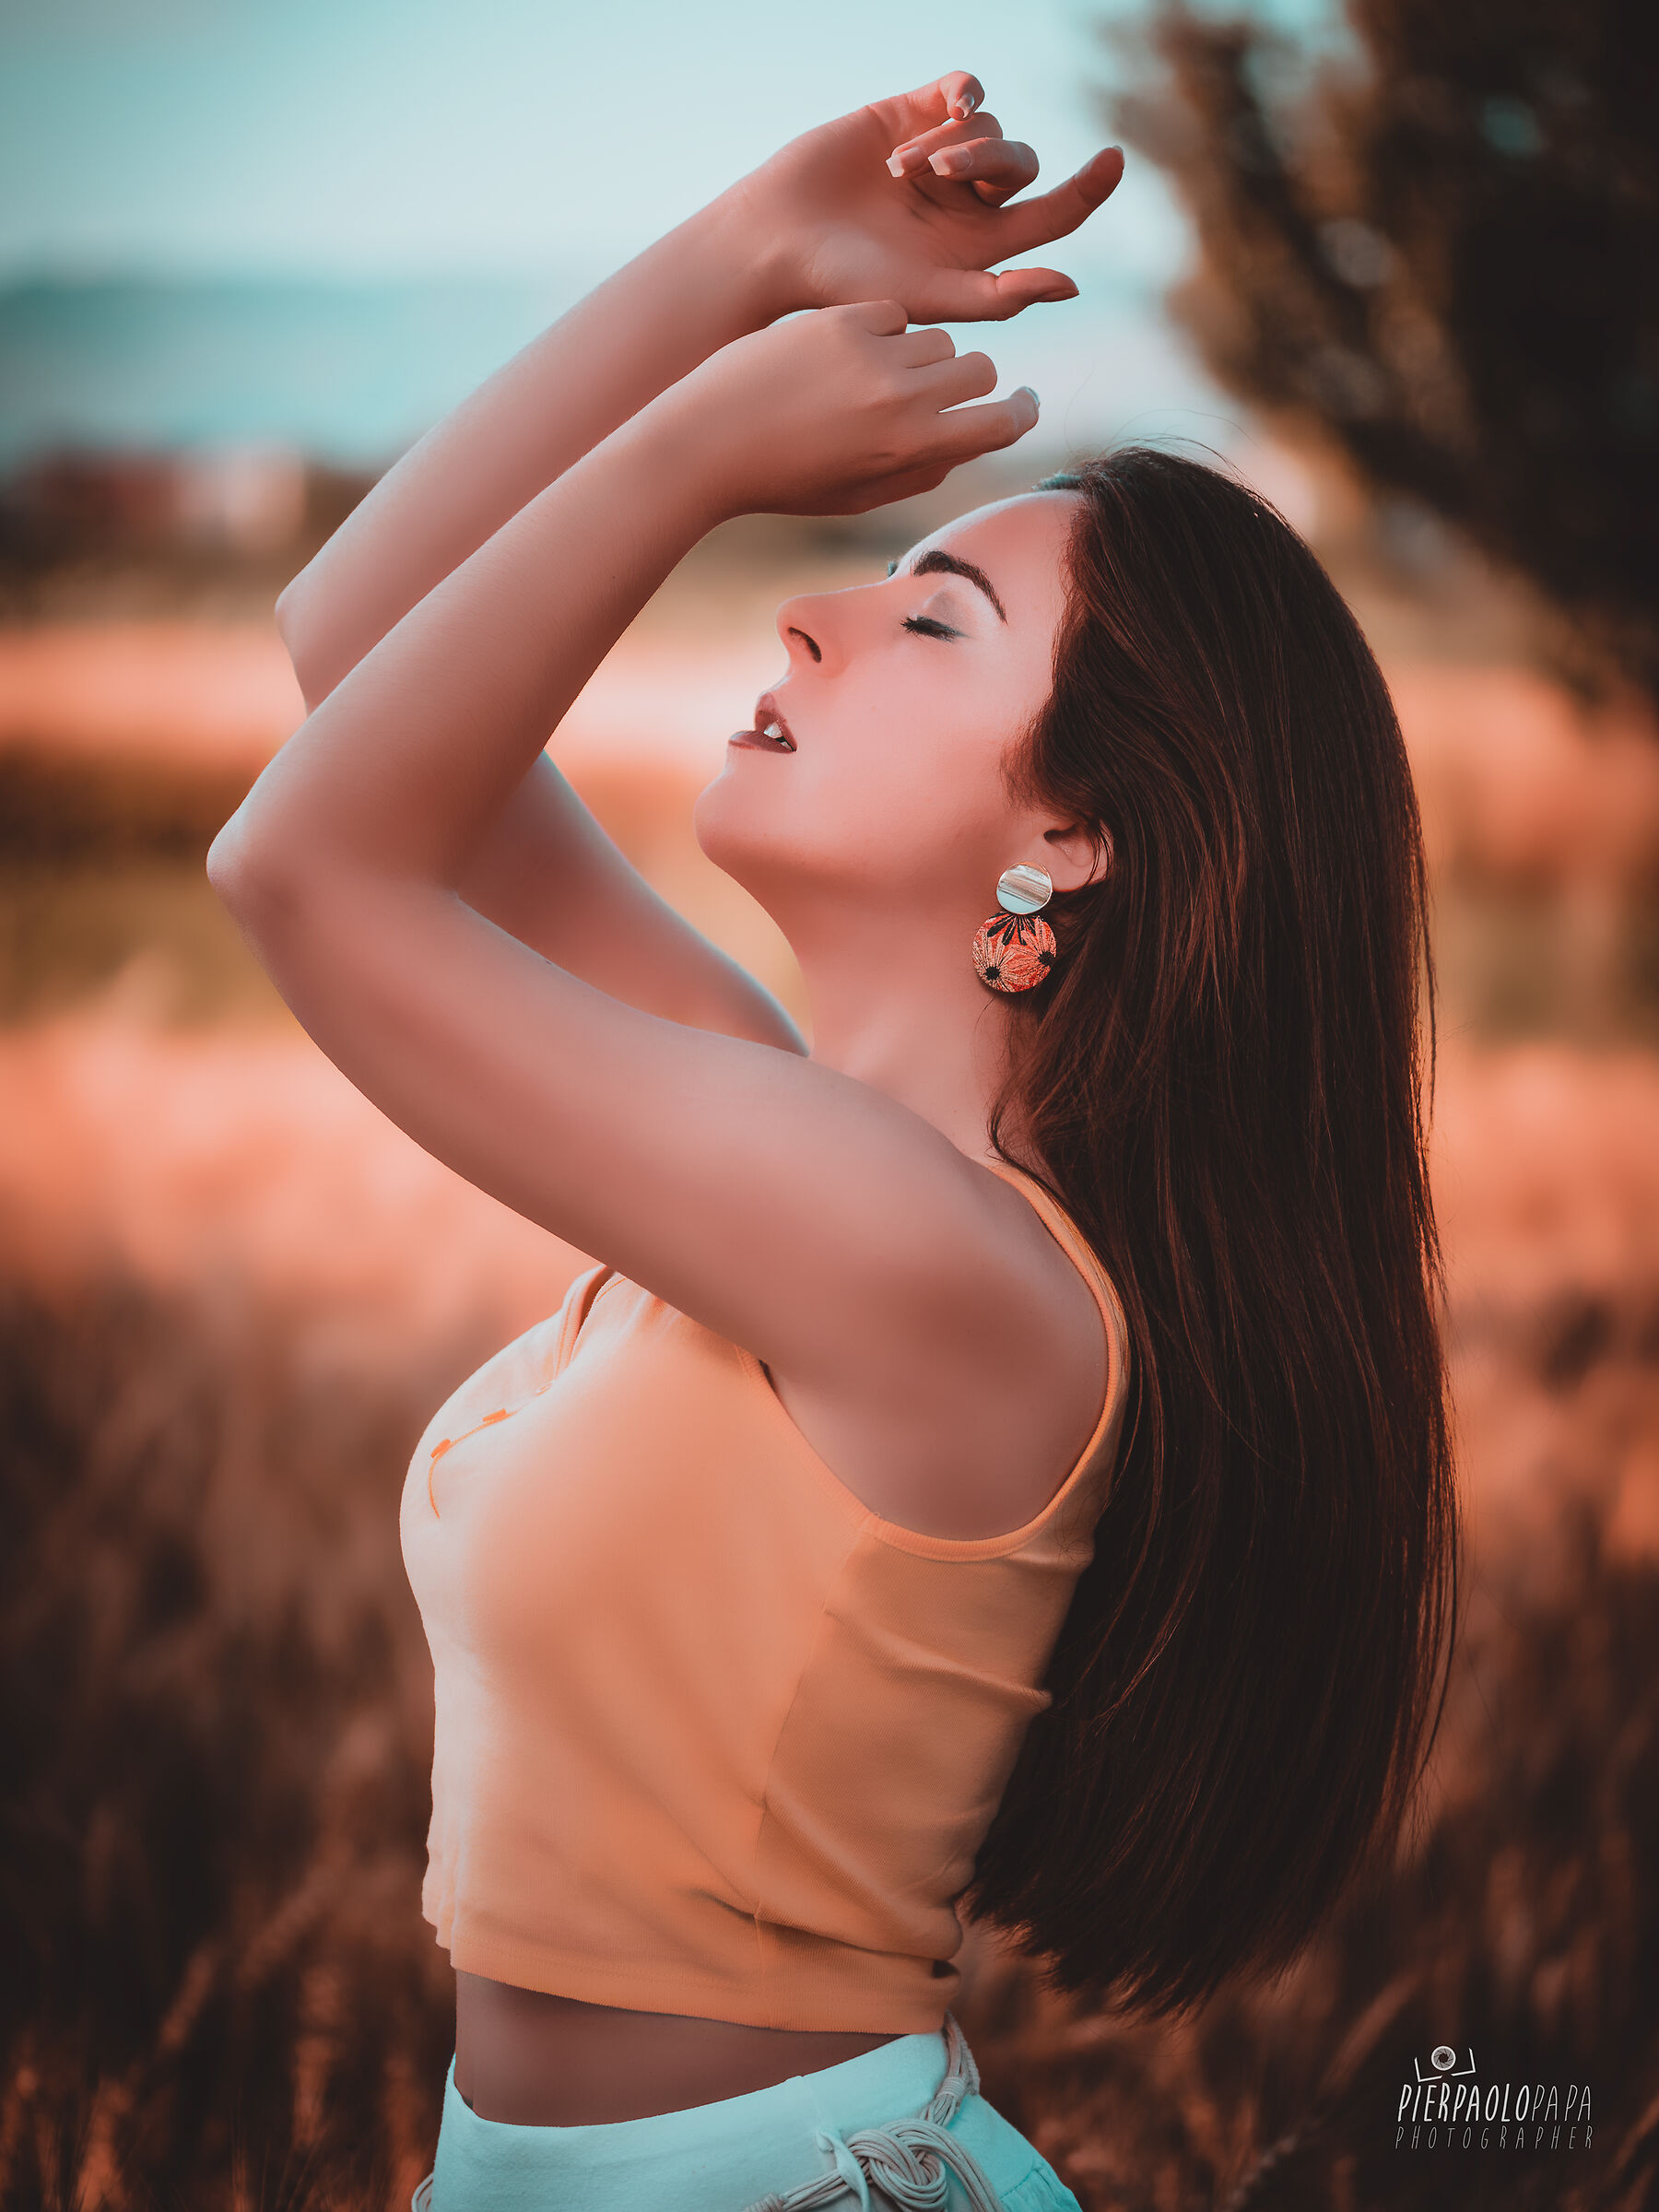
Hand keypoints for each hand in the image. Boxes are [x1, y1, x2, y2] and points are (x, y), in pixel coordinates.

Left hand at [659, 299, 1039, 520]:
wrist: (707, 441)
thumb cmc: (785, 480)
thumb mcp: (861, 495)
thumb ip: (924, 469)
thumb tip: (972, 440)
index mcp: (912, 449)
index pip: (1001, 423)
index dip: (1020, 415)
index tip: (1022, 407)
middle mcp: (901, 398)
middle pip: (979, 370)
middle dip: (974, 384)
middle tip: (953, 393)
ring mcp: (872, 354)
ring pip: (937, 339)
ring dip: (925, 359)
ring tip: (886, 380)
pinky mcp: (842, 320)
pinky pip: (894, 316)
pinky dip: (884, 333)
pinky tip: (850, 354)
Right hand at [718, 70, 1124, 325]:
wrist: (779, 241)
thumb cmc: (849, 285)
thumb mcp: (930, 299)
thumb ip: (1000, 298)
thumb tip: (1073, 284)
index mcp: (981, 249)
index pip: (1054, 215)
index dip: (1089, 188)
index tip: (1115, 158)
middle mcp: (969, 201)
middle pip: (1022, 165)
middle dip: (991, 162)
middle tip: (941, 174)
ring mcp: (942, 155)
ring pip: (988, 129)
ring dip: (952, 144)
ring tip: (898, 170)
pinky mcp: (913, 113)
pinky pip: (966, 90)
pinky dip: (965, 94)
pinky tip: (950, 109)